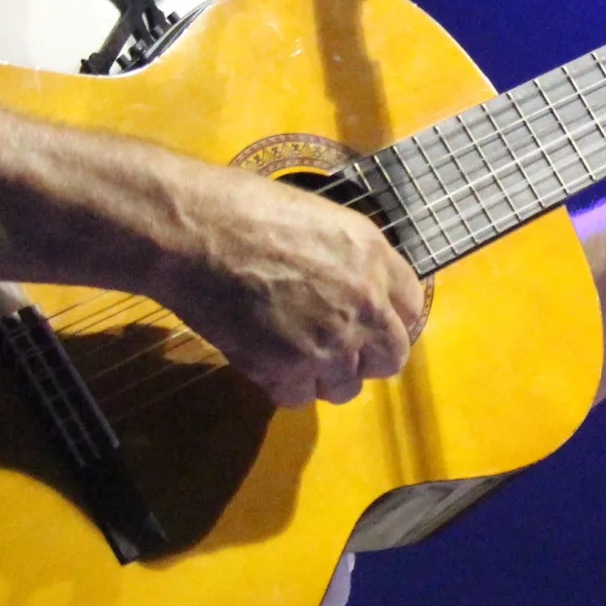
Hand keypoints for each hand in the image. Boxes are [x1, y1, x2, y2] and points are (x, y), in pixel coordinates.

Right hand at [159, 167, 425, 407]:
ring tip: (296, 354)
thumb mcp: (320, 218)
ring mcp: (328, 342)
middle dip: (367, 356)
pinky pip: (299, 397)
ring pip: (347, 387)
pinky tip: (266, 362)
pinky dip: (285, 386)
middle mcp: (364, 304)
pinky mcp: (286, 369)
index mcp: (373, 257)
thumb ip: (351, 258)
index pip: (411, 307)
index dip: (388, 317)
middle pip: (391, 356)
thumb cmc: (244, 209)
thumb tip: (355, 285)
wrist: (194, 233)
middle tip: (338, 348)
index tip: (370, 322)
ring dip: (325, 376)